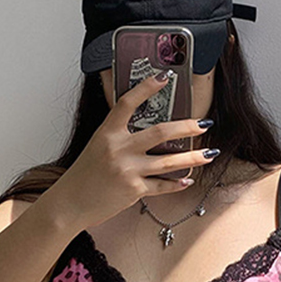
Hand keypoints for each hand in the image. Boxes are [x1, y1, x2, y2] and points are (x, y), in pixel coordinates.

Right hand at [52, 71, 217, 229]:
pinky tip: (188, 180)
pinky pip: (162, 186)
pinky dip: (177, 184)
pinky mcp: (134, 190)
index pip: (128, 103)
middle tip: (203, 124)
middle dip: (187, 127)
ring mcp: (128, 170)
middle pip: (160, 132)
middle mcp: (119, 149)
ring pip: (169, 161)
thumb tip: (147, 132)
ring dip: (193, 157)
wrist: (71, 203)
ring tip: (209, 153)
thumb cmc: (84, 176)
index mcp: (107, 133)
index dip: (146, 88)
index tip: (164, 78)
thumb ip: (119, 137)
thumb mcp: (97, 147)